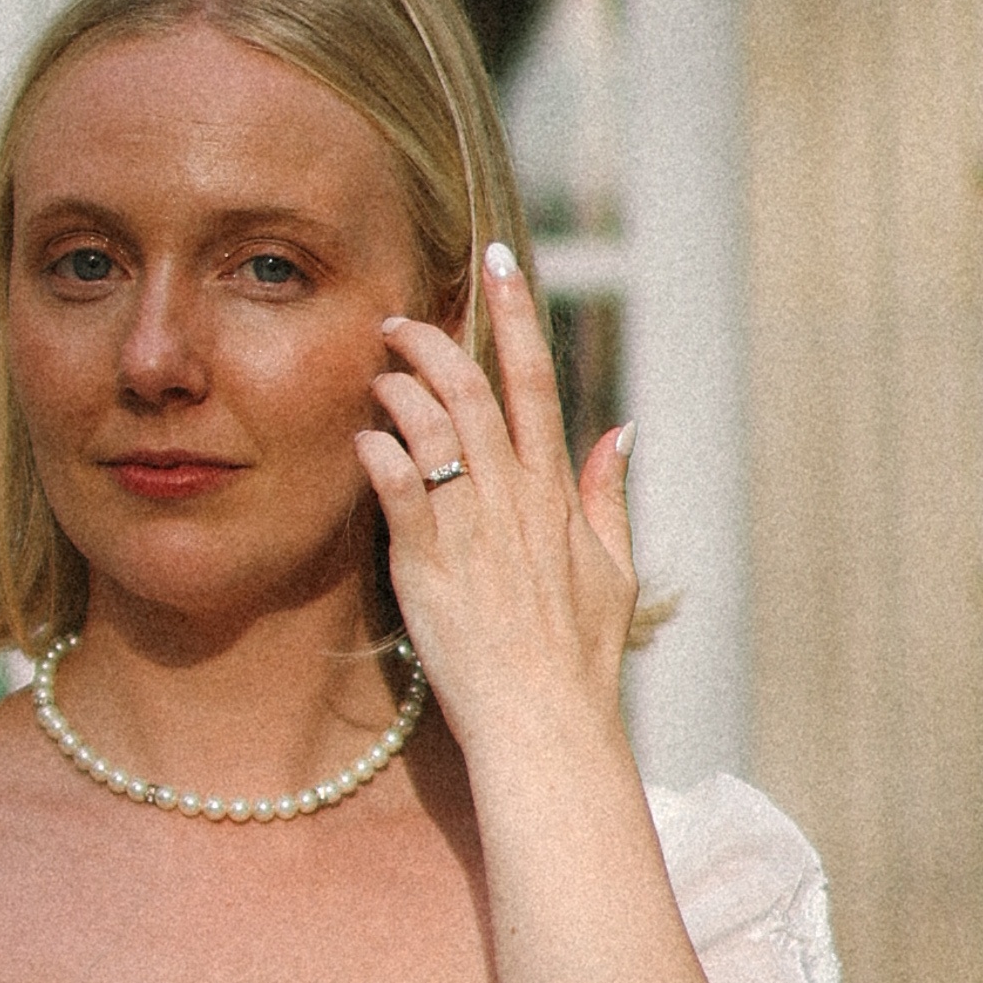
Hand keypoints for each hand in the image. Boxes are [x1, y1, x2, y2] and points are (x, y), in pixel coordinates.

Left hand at [359, 243, 636, 760]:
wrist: (544, 722)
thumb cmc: (577, 656)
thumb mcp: (615, 570)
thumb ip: (610, 494)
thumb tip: (622, 430)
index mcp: (556, 490)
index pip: (535, 377)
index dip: (514, 311)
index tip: (496, 259)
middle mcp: (515, 496)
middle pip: (471, 386)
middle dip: (429, 337)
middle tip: (393, 320)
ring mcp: (471, 527)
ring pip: (432, 424)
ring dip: (396, 386)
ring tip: (372, 375)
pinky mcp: (428, 564)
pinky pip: (399, 487)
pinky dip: (377, 451)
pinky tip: (359, 439)